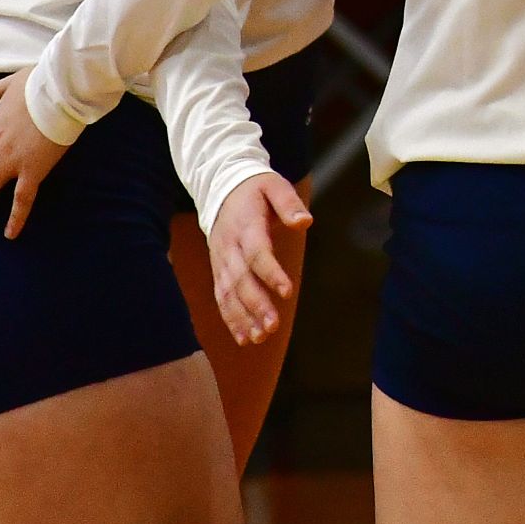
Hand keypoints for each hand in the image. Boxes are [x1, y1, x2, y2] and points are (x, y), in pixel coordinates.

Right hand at [208, 174, 313, 345]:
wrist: (220, 187)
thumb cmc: (255, 188)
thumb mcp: (274, 185)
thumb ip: (289, 204)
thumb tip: (305, 221)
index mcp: (246, 225)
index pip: (257, 253)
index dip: (270, 273)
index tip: (287, 291)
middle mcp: (229, 247)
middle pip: (241, 279)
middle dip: (255, 304)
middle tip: (272, 326)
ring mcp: (221, 260)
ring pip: (228, 293)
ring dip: (242, 317)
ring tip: (259, 338)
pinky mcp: (219, 270)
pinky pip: (221, 297)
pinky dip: (231, 319)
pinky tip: (244, 337)